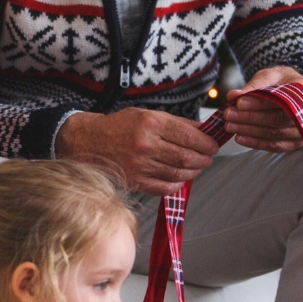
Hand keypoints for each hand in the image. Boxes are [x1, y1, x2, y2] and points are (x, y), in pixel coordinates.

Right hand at [57, 107, 220, 195]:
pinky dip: (177, 184)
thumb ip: (176, 123)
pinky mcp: (135, 182)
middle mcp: (145, 145)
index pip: (188, 136)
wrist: (89, 142)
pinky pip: (164, 187)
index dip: (206, 142)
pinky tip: (181, 178)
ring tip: (198, 167)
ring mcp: (140, 166)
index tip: (213, 144)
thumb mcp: (147, 114)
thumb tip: (203, 130)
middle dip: (203, 159)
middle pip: (186, 157)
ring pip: (178, 174)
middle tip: (209, 157)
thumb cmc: (119, 126)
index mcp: (150, 123)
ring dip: (194, 172)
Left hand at [221, 67, 302, 152]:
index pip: (280, 100)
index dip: (259, 103)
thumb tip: (233, 95)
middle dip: (250, 118)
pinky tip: (240, 138)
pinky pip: (274, 146)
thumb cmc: (282, 82)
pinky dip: (255, 143)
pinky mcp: (294, 143)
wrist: (294, 93)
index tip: (239, 102)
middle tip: (229, 115)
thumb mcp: (270, 75)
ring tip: (230, 125)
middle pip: (277, 119)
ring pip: (274, 134)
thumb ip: (253, 85)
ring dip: (249, 131)